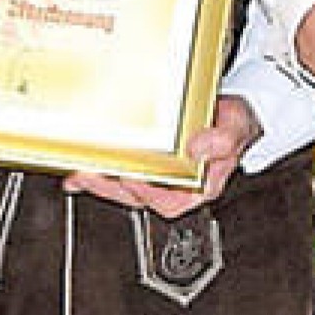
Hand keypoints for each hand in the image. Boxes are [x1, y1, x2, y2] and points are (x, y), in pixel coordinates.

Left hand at [72, 97, 258, 216]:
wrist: (228, 113)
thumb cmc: (232, 126)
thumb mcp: (235, 129)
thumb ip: (221, 141)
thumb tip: (197, 148)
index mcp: (197, 188)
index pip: (168, 201)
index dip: (146, 193)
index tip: (130, 178)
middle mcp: (175, 186)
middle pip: (136, 196)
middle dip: (109, 188)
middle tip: (89, 175)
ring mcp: (158, 177)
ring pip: (123, 188)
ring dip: (99, 182)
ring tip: (79, 173)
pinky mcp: (146, 165)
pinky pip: (119, 173)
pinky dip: (100, 172)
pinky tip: (82, 169)